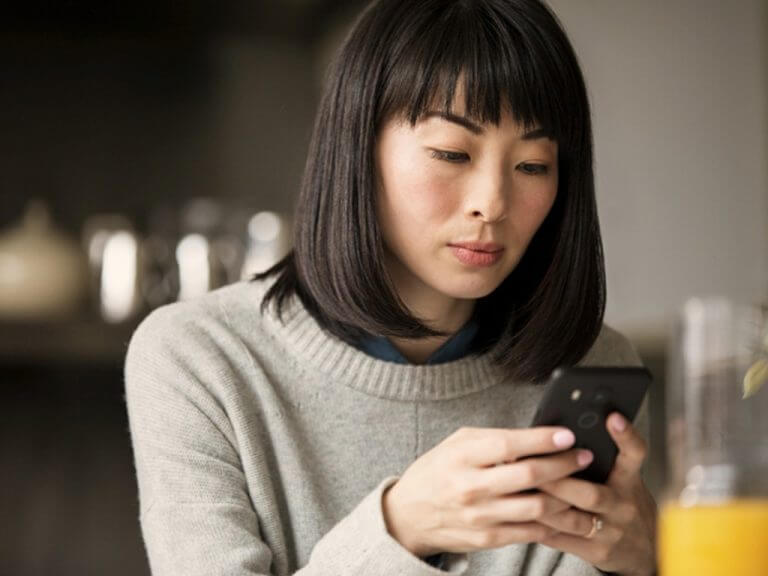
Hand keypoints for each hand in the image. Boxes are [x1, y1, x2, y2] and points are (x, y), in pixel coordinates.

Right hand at [382, 425, 594, 556]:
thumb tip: (536, 435)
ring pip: (536, 508)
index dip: (542, 440)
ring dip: (565, 496)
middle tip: (583, 457)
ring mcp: (480, 516)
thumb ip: (493, 438)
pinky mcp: (487, 538)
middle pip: (528, 477)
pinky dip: (551, 520)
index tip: (567, 435)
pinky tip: (562, 508)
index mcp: (462, 456)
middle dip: (563, 465)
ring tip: (580, 484)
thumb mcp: (457, 443)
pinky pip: (530, 531)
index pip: (508, 445)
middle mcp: (470, 486)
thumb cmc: (438, 471)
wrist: (409, 514)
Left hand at [535, 412, 657, 575]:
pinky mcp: (596, 552)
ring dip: (542, 505)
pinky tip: (521, 515)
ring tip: (517, 490)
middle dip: (557, 481)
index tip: (612, 417)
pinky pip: (562, 539)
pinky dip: (539, 527)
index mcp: (629, 481)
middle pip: (591, 494)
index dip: (626, 436)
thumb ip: (601, 460)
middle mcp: (623, 506)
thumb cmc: (623, 505)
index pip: (634, 455)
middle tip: (529, 465)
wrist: (646, 551)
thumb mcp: (623, 480)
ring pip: (572, 520)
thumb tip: (561, 434)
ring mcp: (610, 531)